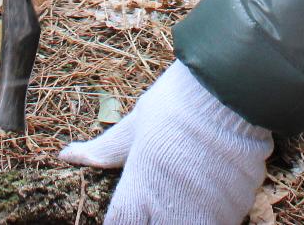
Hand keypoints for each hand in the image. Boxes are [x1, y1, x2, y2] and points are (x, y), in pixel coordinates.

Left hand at [61, 61, 272, 224]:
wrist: (228, 92)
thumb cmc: (176, 103)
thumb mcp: (135, 126)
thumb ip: (106, 151)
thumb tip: (67, 155)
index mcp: (138, 192)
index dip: (124, 220)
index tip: (130, 209)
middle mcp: (168, 210)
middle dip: (159, 217)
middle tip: (163, 196)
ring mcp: (205, 213)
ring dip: (188, 216)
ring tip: (189, 193)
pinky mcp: (236, 208)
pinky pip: (225, 221)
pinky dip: (217, 211)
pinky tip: (214, 189)